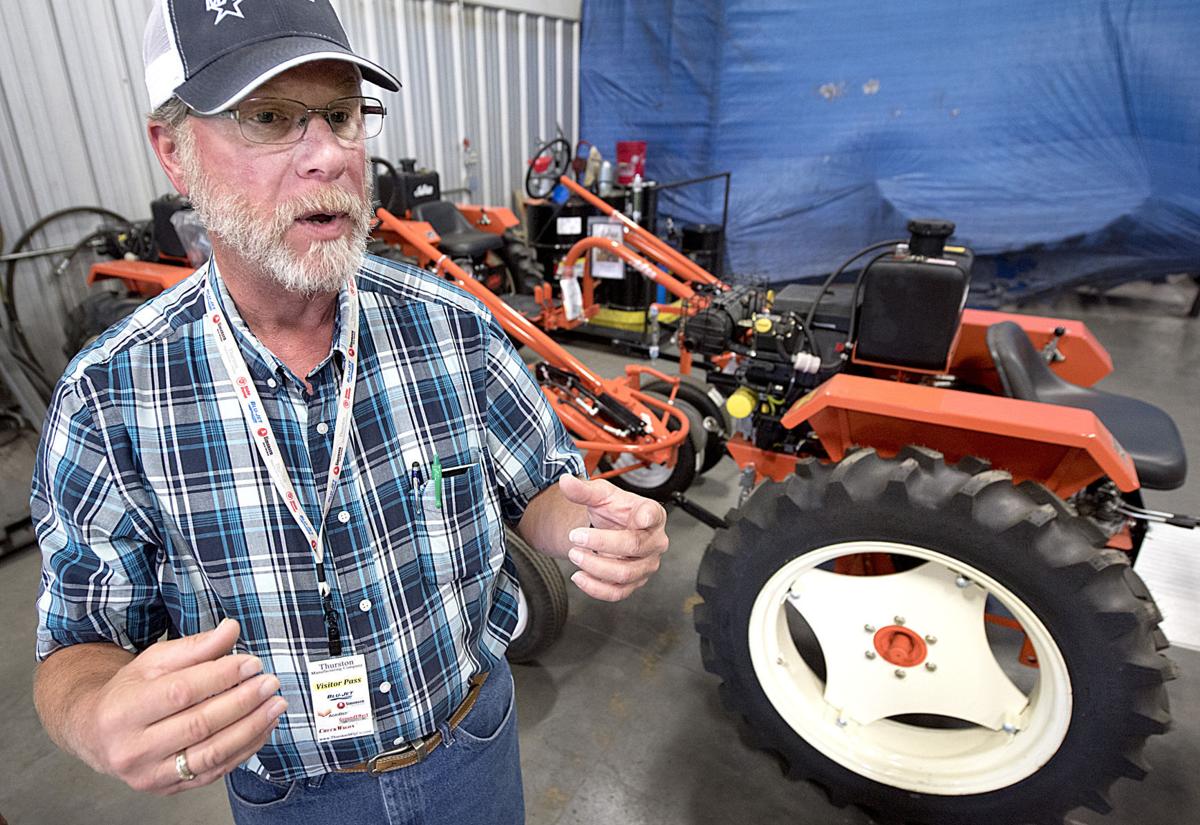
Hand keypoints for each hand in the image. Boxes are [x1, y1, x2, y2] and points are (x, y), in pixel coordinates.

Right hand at [81, 619, 285, 794]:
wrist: (97, 734)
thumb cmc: (129, 693)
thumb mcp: (154, 662)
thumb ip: (195, 647)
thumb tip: (231, 629)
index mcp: (123, 710)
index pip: (181, 692)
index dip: (222, 676)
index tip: (252, 663)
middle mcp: (132, 748)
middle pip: (199, 724)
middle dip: (243, 701)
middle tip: (269, 683)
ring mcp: (149, 774)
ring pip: (211, 753)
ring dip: (251, 728)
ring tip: (275, 705)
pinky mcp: (167, 788)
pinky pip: (215, 771)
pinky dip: (245, 749)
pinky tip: (263, 727)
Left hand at [557, 474, 668, 601]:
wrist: (613, 528)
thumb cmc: (615, 510)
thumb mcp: (601, 495)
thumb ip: (584, 490)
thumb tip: (565, 481)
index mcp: (652, 514)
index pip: (653, 514)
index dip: (648, 517)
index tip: (641, 517)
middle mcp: (655, 541)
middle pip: (633, 546)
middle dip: (601, 542)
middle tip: (575, 536)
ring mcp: (646, 565)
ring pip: (624, 574)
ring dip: (594, 566)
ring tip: (574, 554)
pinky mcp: (634, 582)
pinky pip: (617, 593)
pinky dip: (595, 588)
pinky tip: (578, 576)